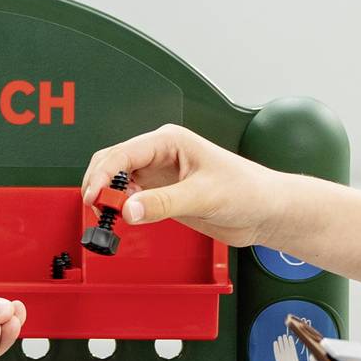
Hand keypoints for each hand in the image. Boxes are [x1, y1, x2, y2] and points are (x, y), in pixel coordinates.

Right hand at [75, 125, 289, 248]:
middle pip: (113, 164)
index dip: (104, 174)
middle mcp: (161, 155)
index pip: (124, 153)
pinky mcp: (163, 196)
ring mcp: (160, 176)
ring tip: (107, 217)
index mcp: (170, 141)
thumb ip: (164, 203)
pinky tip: (122, 219)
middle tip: (97, 209)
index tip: (95, 196)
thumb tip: (129, 209)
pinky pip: (131, 199)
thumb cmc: (247, 190)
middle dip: (100, 184)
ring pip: (118, 182)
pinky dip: (120, 209)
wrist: (265, 211)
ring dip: (108, 197)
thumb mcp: (203, 196)